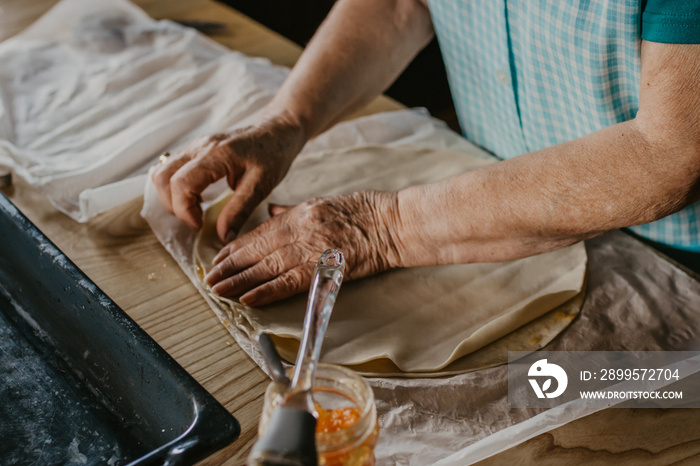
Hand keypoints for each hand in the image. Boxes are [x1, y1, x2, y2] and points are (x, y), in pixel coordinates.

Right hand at [152, 113, 305, 241]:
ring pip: (161, 171)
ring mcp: (194, 145)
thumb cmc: (273, 155)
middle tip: (196, 219)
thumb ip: (239, 210)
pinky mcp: (194, 149)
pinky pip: (171, 168)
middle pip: (162, 177)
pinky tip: (195, 196)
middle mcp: (199, 147)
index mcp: (216, 155)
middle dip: (173, 205)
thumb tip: (222, 236)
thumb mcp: (262, 186)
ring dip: (170, 196)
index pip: (181, 183)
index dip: (184, 210)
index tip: (200, 224)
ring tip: (195, 209)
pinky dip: (174, 186)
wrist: (275, 132)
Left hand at [204, 191, 401, 305]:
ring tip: (219, 291)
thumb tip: (271, 213)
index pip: (259, 233)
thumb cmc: (363, 212)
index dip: (236, 248)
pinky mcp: (326, 269)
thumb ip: (293, 211)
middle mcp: (300, 230)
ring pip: (267, 268)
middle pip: (257, 251)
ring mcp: (312, 249)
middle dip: (230, 267)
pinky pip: (290, 283)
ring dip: (240, 282)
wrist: (392, 223)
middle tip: (209, 279)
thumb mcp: (323, 202)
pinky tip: (248, 298)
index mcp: (299, 214)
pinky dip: (267, 291)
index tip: (219, 259)